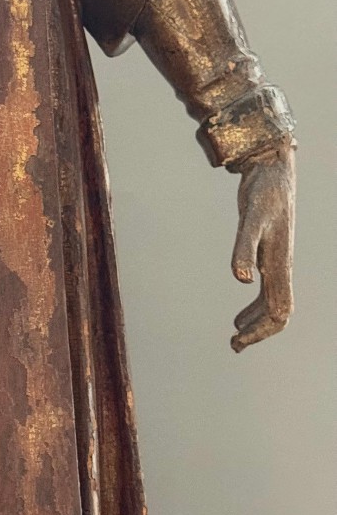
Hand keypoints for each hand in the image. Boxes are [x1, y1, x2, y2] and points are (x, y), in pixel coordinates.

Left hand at [230, 145, 295, 351]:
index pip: (279, 310)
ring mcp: (276, 260)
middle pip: (277, 312)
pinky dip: (253, 306)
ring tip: (234, 336)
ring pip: (273, 303)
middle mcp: (281, 266)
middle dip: (258, 333)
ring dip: (256, 323)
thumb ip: (243, 248)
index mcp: (280, 263)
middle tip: (233, 346)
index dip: (261, 330)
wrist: (271, 168)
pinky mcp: (268, 253)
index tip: (236, 339)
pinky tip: (239, 313)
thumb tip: (242, 280)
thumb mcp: (250, 218)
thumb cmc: (262, 191)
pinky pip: (266, 289)